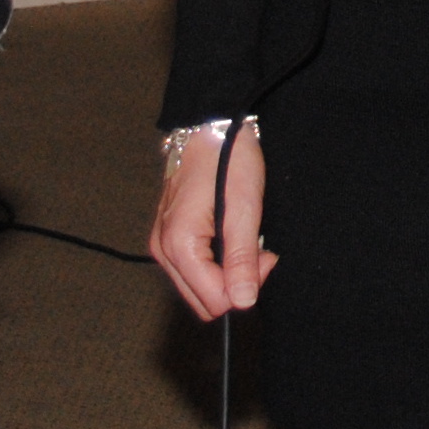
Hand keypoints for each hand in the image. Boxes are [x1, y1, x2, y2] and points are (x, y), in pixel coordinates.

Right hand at [151, 125, 275, 320]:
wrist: (211, 127)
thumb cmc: (228, 161)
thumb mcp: (244, 210)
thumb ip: (242, 259)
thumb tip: (242, 301)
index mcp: (179, 246)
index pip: (214, 300)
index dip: (246, 286)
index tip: (265, 256)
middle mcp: (163, 250)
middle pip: (203, 299)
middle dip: (236, 283)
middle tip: (258, 249)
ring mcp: (163, 244)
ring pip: (199, 286)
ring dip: (228, 272)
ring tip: (246, 238)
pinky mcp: (170, 236)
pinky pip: (195, 268)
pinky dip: (218, 261)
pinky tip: (232, 235)